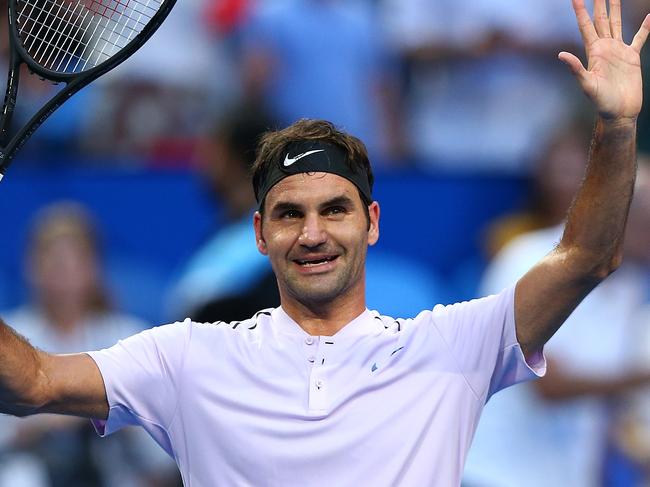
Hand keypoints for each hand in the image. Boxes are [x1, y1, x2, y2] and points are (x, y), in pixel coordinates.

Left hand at [559, 0, 649, 123]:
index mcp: (593, 52)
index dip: (580, 11)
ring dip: (616, 9)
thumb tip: (561, 54)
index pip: (585, 26)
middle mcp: (605, 48)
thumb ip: (575, 69)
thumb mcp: (587, 85)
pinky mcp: (632, 57)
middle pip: (600, 20)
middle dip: (598, 4)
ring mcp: (618, 51)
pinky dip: (645, 27)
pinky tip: (649, 16)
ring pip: (617, 24)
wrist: (619, 112)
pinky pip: (640, 38)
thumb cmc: (601, 102)